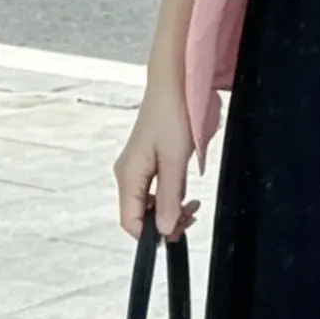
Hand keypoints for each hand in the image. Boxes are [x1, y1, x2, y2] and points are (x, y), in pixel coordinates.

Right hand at [113, 76, 198, 241]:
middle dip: (165, 222)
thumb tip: (163, 230)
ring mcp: (136, 167)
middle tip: (192, 216)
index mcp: (128, 175)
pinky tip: (185, 193)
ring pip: (149, 203)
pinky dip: (170, 196)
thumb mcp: (175, 160)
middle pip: (139, 215)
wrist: (173, 84)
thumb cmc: (173, 115)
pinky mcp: (147, 161)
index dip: (152, 235)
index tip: (178, 233)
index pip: (130, 222)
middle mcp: (127, 173)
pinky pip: (154, 189)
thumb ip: (169, 197)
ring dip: (170, 210)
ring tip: (192, 205)